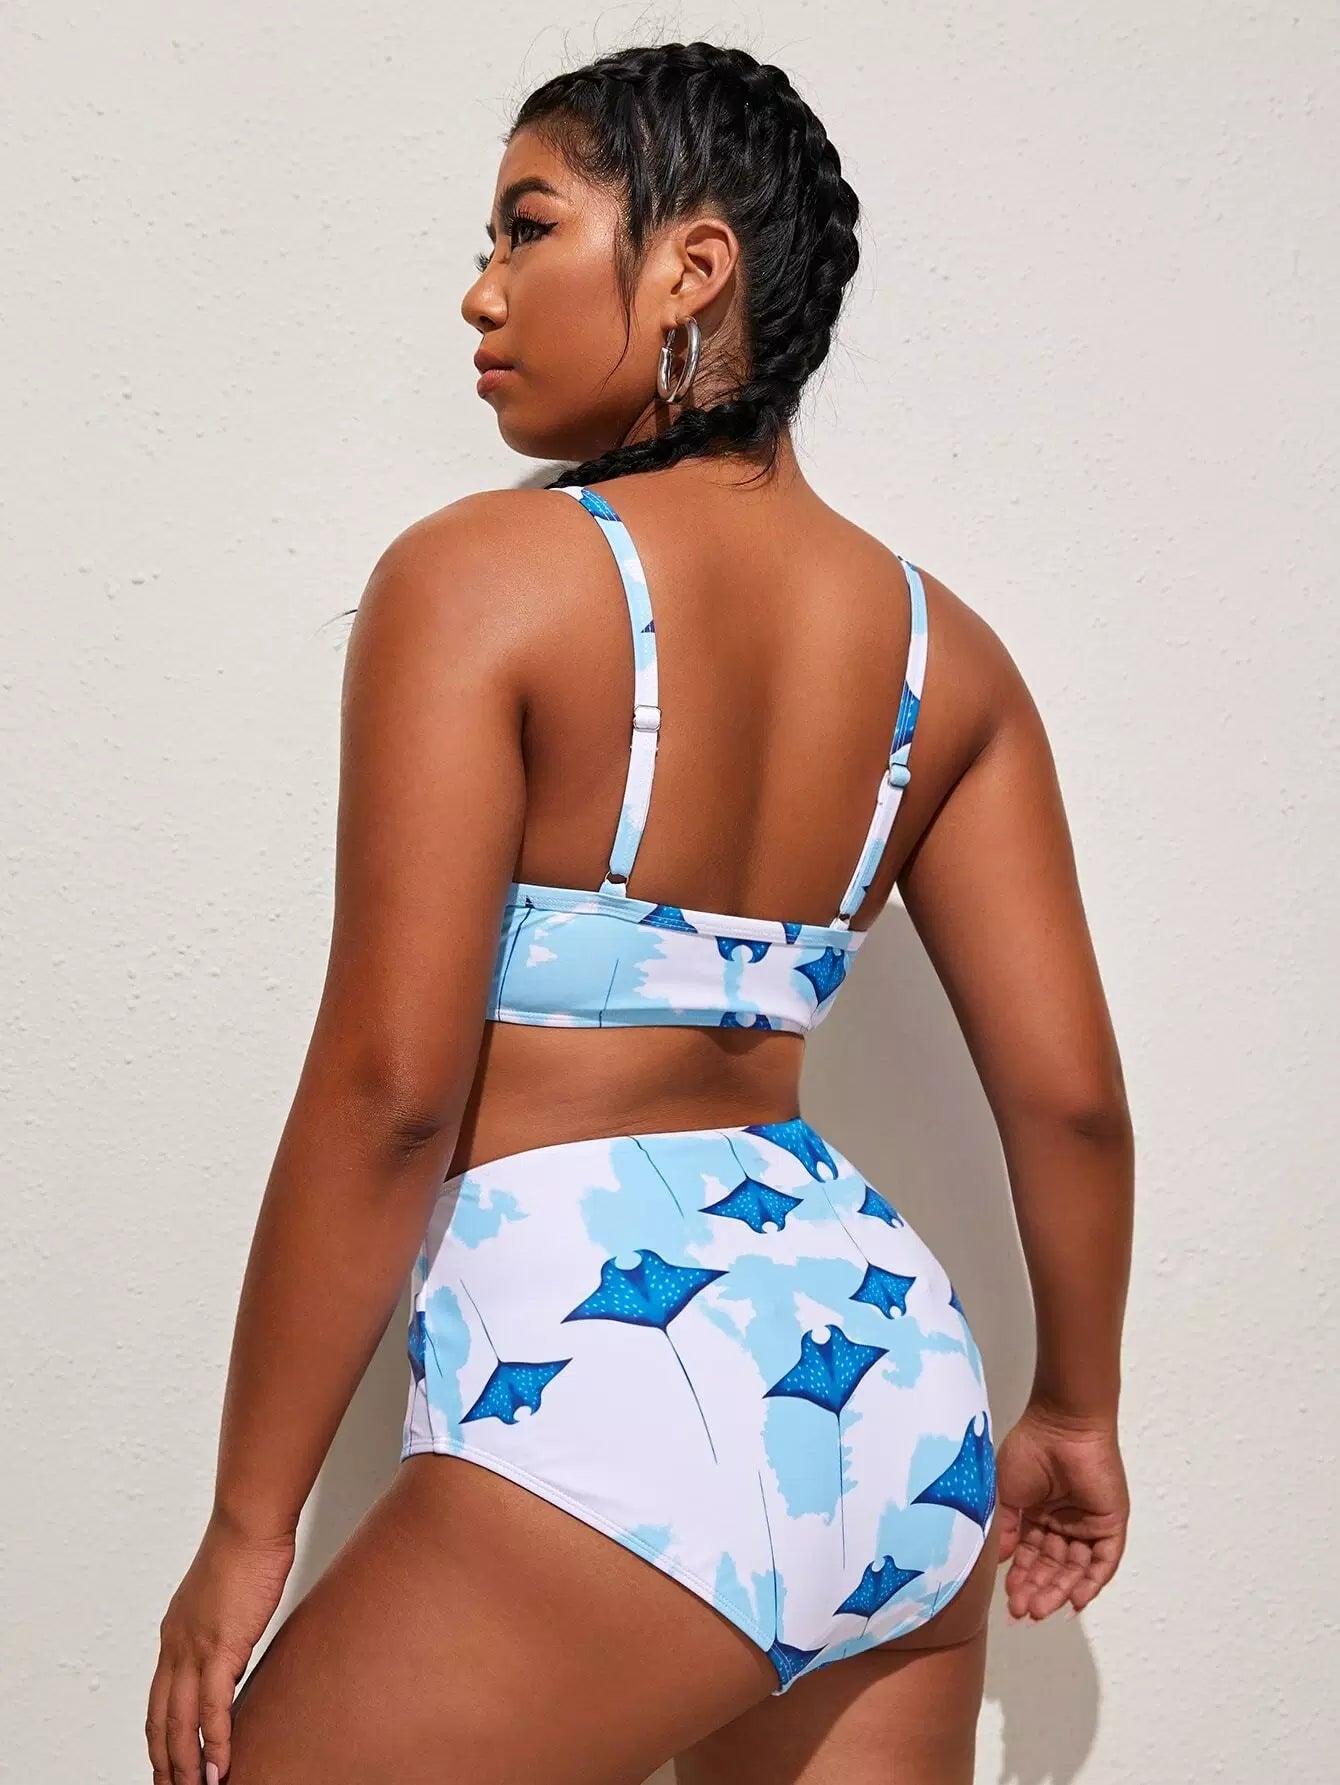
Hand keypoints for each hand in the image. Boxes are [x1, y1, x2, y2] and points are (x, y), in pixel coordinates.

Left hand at [146, 1511, 294, 1784]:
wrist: (250, 1524)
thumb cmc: (246, 1548)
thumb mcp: (224, 1597)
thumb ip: (220, 1627)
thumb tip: (230, 1652)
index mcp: (175, 1632)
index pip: (158, 1698)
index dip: (159, 1735)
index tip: (164, 1761)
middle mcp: (176, 1644)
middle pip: (161, 1718)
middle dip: (165, 1760)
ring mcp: (194, 1648)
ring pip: (180, 1721)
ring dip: (186, 1763)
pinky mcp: (221, 1648)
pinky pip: (212, 1708)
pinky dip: (214, 1742)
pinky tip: (220, 1766)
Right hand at [994, 1400, 1128, 1621]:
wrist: (1062, 1427)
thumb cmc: (1029, 1452)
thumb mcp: (1006, 1493)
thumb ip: (1007, 1530)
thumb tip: (1001, 1563)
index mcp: (1036, 1515)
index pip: (1030, 1557)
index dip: (1020, 1580)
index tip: (1009, 1603)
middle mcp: (1062, 1523)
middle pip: (1052, 1567)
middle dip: (1038, 1590)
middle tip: (1024, 1611)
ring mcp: (1087, 1525)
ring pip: (1075, 1569)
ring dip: (1060, 1591)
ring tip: (1041, 1608)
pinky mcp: (1110, 1525)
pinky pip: (1103, 1561)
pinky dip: (1091, 1582)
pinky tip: (1076, 1600)